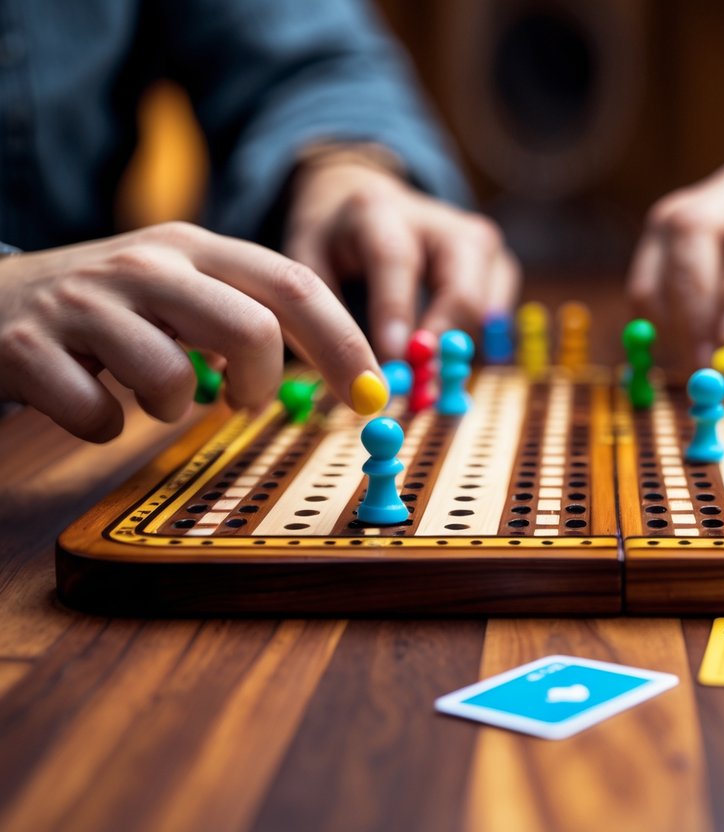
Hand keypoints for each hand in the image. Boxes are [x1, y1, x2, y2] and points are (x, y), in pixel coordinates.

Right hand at [0, 222, 384, 441]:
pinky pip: (99, 418)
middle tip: (245, 402)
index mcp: (193, 247)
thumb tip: (332, 369)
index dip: (344, 343)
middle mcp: (144, 264)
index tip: (374, 392)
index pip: (293, 285)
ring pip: (173, 379)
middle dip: (263, 384)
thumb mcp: (177, 286)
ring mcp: (84, 303)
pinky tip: (89, 402)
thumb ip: (245, 313)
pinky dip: (105, 428)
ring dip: (173, 409)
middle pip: (250, 329)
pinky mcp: (30, 349)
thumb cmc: (102, 306)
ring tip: (150, 395)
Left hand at [285, 158, 518, 358]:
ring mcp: (478, 241)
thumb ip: (324, 312)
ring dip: (458, 348)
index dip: (395, 312)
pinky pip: (496, 316)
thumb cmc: (336, 244)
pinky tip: (441, 348)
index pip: (394, 260)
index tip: (392, 359)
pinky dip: (473, 342)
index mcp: (379, 211)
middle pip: (460, 285)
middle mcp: (439, 221)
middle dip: (442, 340)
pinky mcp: (499, 263)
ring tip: (423, 369)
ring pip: (485, 307)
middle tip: (420, 382)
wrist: (371, 207)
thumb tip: (356, 377)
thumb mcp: (307, 262)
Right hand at [627, 157, 723, 370]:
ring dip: (665, 311)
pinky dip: (650, 315)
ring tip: (688, 365)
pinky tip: (672, 350)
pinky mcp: (669, 228)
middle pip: (699, 227)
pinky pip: (645, 267)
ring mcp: (702, 200)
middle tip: (701, 367)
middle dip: (693, 304)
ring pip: (663, 240)